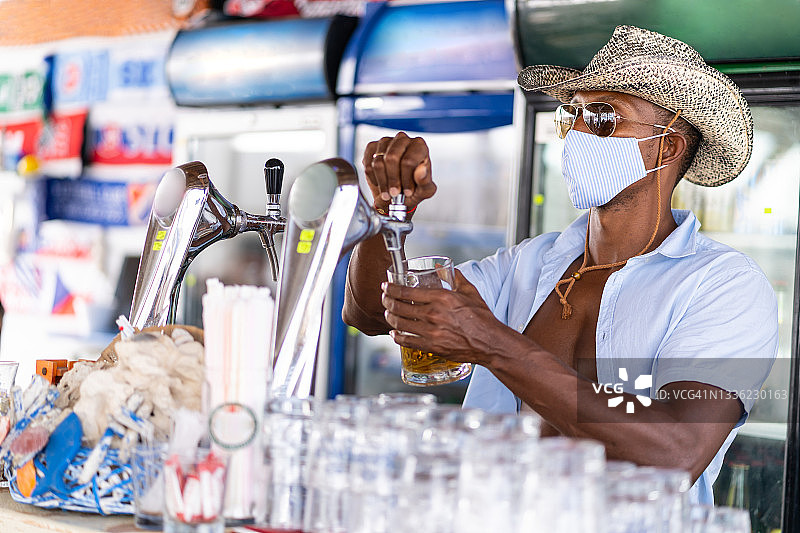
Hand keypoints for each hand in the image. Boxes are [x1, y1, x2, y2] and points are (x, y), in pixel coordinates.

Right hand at [362, 131, 435, 212]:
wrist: (398, 194)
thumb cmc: (414, 189)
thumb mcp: (425, 190)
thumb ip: (425, 181)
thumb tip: (421, 170)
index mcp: (419, 146)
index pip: (408, 161)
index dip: (406, 180)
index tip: (407, 192)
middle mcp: (403, 139)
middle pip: (391, 158)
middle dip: (392, 180)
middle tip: (394, 193)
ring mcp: (386, 142)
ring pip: (378, 162)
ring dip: (382, 182)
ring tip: (388, 192)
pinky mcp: (372, 147)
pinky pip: (368, 164)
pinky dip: (373, 178)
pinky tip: (381, 183)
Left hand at [381, 270, 519, 365]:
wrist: (489, 342)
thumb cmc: (482, 318)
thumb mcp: (470, 292)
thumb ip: (456, 278)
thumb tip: (447, 268)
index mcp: (441, 298)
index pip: (407, 292)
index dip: (391, 289)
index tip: (386, 287)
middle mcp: (433, 314)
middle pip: (399, 307)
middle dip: (387, 302)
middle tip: (385, 299)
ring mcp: (431, 332)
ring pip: (399, 324)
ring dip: (389, 318)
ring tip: (388, 314)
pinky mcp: (432, 347)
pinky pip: (407, 341)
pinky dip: (397, 337)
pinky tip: (395, 333)